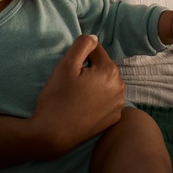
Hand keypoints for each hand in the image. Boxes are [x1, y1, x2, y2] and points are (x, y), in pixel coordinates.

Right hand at [30, 35, 124, 158]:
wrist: (53, 135)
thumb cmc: (57, 98)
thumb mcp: (66, 65)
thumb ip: (82, 45)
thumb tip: (94, 37)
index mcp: (110, 71)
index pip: (96, 51)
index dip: (81, 56)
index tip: (70, 68)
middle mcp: (119, 87)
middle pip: (103, 68)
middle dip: (90, 70)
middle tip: (71, 82)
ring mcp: (118, 105)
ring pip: (106, 84)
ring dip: (95, 84)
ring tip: (77, 95)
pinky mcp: (113, 119)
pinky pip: (107, 101)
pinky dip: (98, 100)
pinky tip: (83, 106)